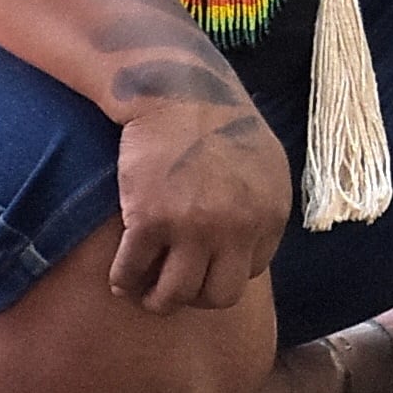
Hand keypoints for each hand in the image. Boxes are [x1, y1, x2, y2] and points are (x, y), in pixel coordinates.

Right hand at [109, 84, 293, 311]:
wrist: (181, 93)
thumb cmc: (220, 126)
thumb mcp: (265, 167)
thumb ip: (260, 209)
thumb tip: (248, 250)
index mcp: (270, 213)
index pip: (250, 271)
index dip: (223, 271)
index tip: (203, 265)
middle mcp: (239, 226)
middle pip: (219, 295)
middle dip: (194, 296)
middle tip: (173, 286)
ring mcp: (195, 227)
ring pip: (175, 295)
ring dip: (156, 299)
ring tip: (144, 290)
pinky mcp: (150, 221)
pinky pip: (132, 274)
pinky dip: (123, 281)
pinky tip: (121, 275)